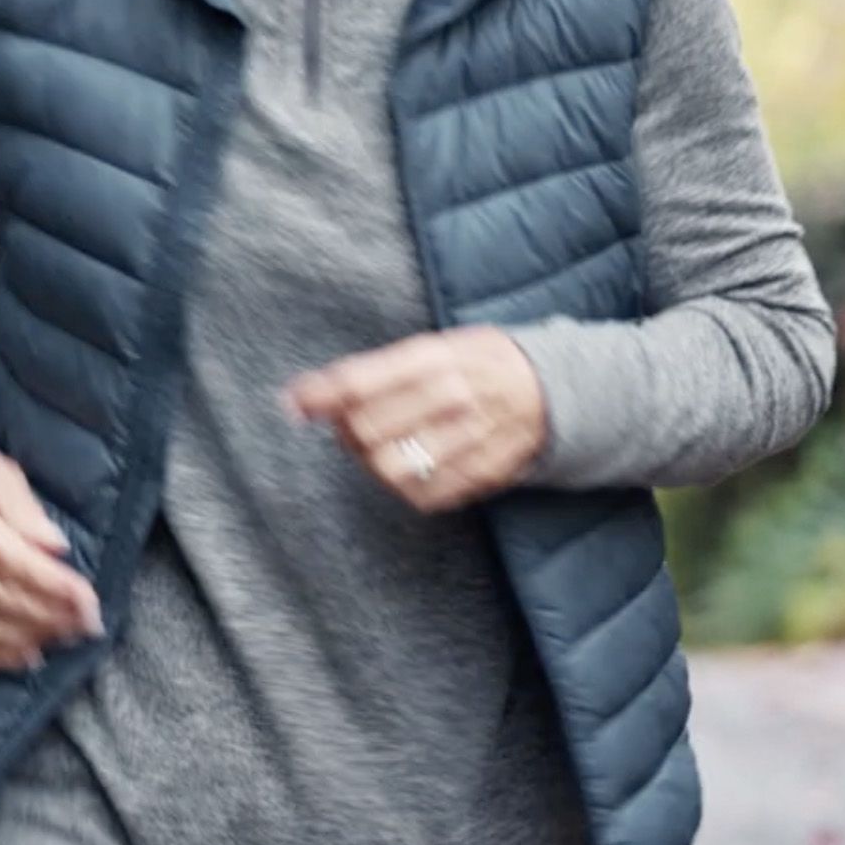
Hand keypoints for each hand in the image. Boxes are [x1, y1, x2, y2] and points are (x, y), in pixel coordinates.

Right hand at [0, 433, 103, 672]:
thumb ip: (25, 510)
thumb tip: (55, 549)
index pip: (12, 562)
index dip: (54, 587)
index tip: (88, 600)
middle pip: (1, 598)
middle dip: (51, 616)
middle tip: (88, 623)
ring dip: (29, 638)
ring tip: (66, 637)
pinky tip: (28, 656)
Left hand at [283, 328, 549, 512]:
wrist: (551, 387)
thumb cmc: (475, 364)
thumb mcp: (432, 347)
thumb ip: (373, 371)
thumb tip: (304, 395)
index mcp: (435, 357)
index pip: (361, 381)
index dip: (319, 395)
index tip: (293, 404)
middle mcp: (452, 396)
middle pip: (367, 430)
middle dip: (347, 432)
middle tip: (351, 427)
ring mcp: (471, 437)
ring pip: (392, 468)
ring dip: (373, 463)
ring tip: (381, 449)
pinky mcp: (485, 473)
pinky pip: (425, 496)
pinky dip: (407, 487)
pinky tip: (413, 467)